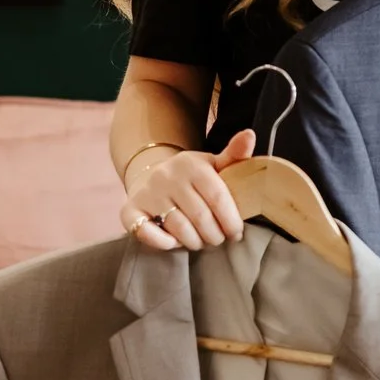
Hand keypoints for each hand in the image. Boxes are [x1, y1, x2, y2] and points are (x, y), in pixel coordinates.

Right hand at [122, 128, 253, 249]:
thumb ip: (234, 155)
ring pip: (179, 228)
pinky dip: (163, 243)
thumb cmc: (192, 178)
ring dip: (194, 242)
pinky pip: (146, 233)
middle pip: (200, 216)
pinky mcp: (130, 210)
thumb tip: (250, 135)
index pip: (218, 197)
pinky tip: (174, 243)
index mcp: (192, 165)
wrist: (150, 178)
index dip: (231, 220)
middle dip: (214, 235)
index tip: (237, 233)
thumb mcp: (213, 164)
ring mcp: (147, 193)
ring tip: (201, 242)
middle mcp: (167, 176)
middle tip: (219, 240)